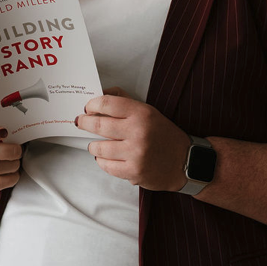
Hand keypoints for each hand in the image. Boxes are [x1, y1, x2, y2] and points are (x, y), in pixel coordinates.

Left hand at [74, 87, 188, 191]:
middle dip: (85, 123)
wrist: (186, 161)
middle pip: (99, 125)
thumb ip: (126, 102)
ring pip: (99, 148)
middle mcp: (138, 132)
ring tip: (95, 144)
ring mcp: (135, 154)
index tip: (88, 108)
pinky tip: (105, 157)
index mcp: (142, 114)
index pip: (108, 103)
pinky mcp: (133, 172)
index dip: (93, 105)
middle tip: (80, 122)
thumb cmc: (164, 134)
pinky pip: (106, 166)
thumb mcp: (149, 112)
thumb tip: (102, 94)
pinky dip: (102, 161)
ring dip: (93, 145)